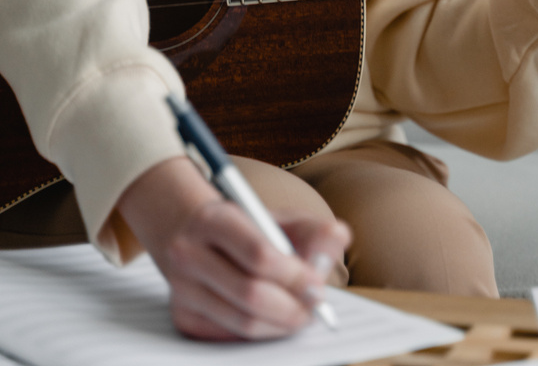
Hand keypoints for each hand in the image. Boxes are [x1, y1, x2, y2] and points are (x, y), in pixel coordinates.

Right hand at [116, 157, 349, 340]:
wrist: (188, 231)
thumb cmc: (245, 226)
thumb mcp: (277, 216)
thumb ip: (313, 227)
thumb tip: (338, 239)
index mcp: (213, 219)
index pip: (258, 254)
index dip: (294, 275)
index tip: (319, 285)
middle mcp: (189, 254)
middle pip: (250, 294)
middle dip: (292, 306)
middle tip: (315, 307)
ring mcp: (181, 289)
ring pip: (241, 322)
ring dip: (280, 324)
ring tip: (301, 314)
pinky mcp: (182, 318)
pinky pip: (229, 337)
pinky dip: (260, 333)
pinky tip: (274, 320)